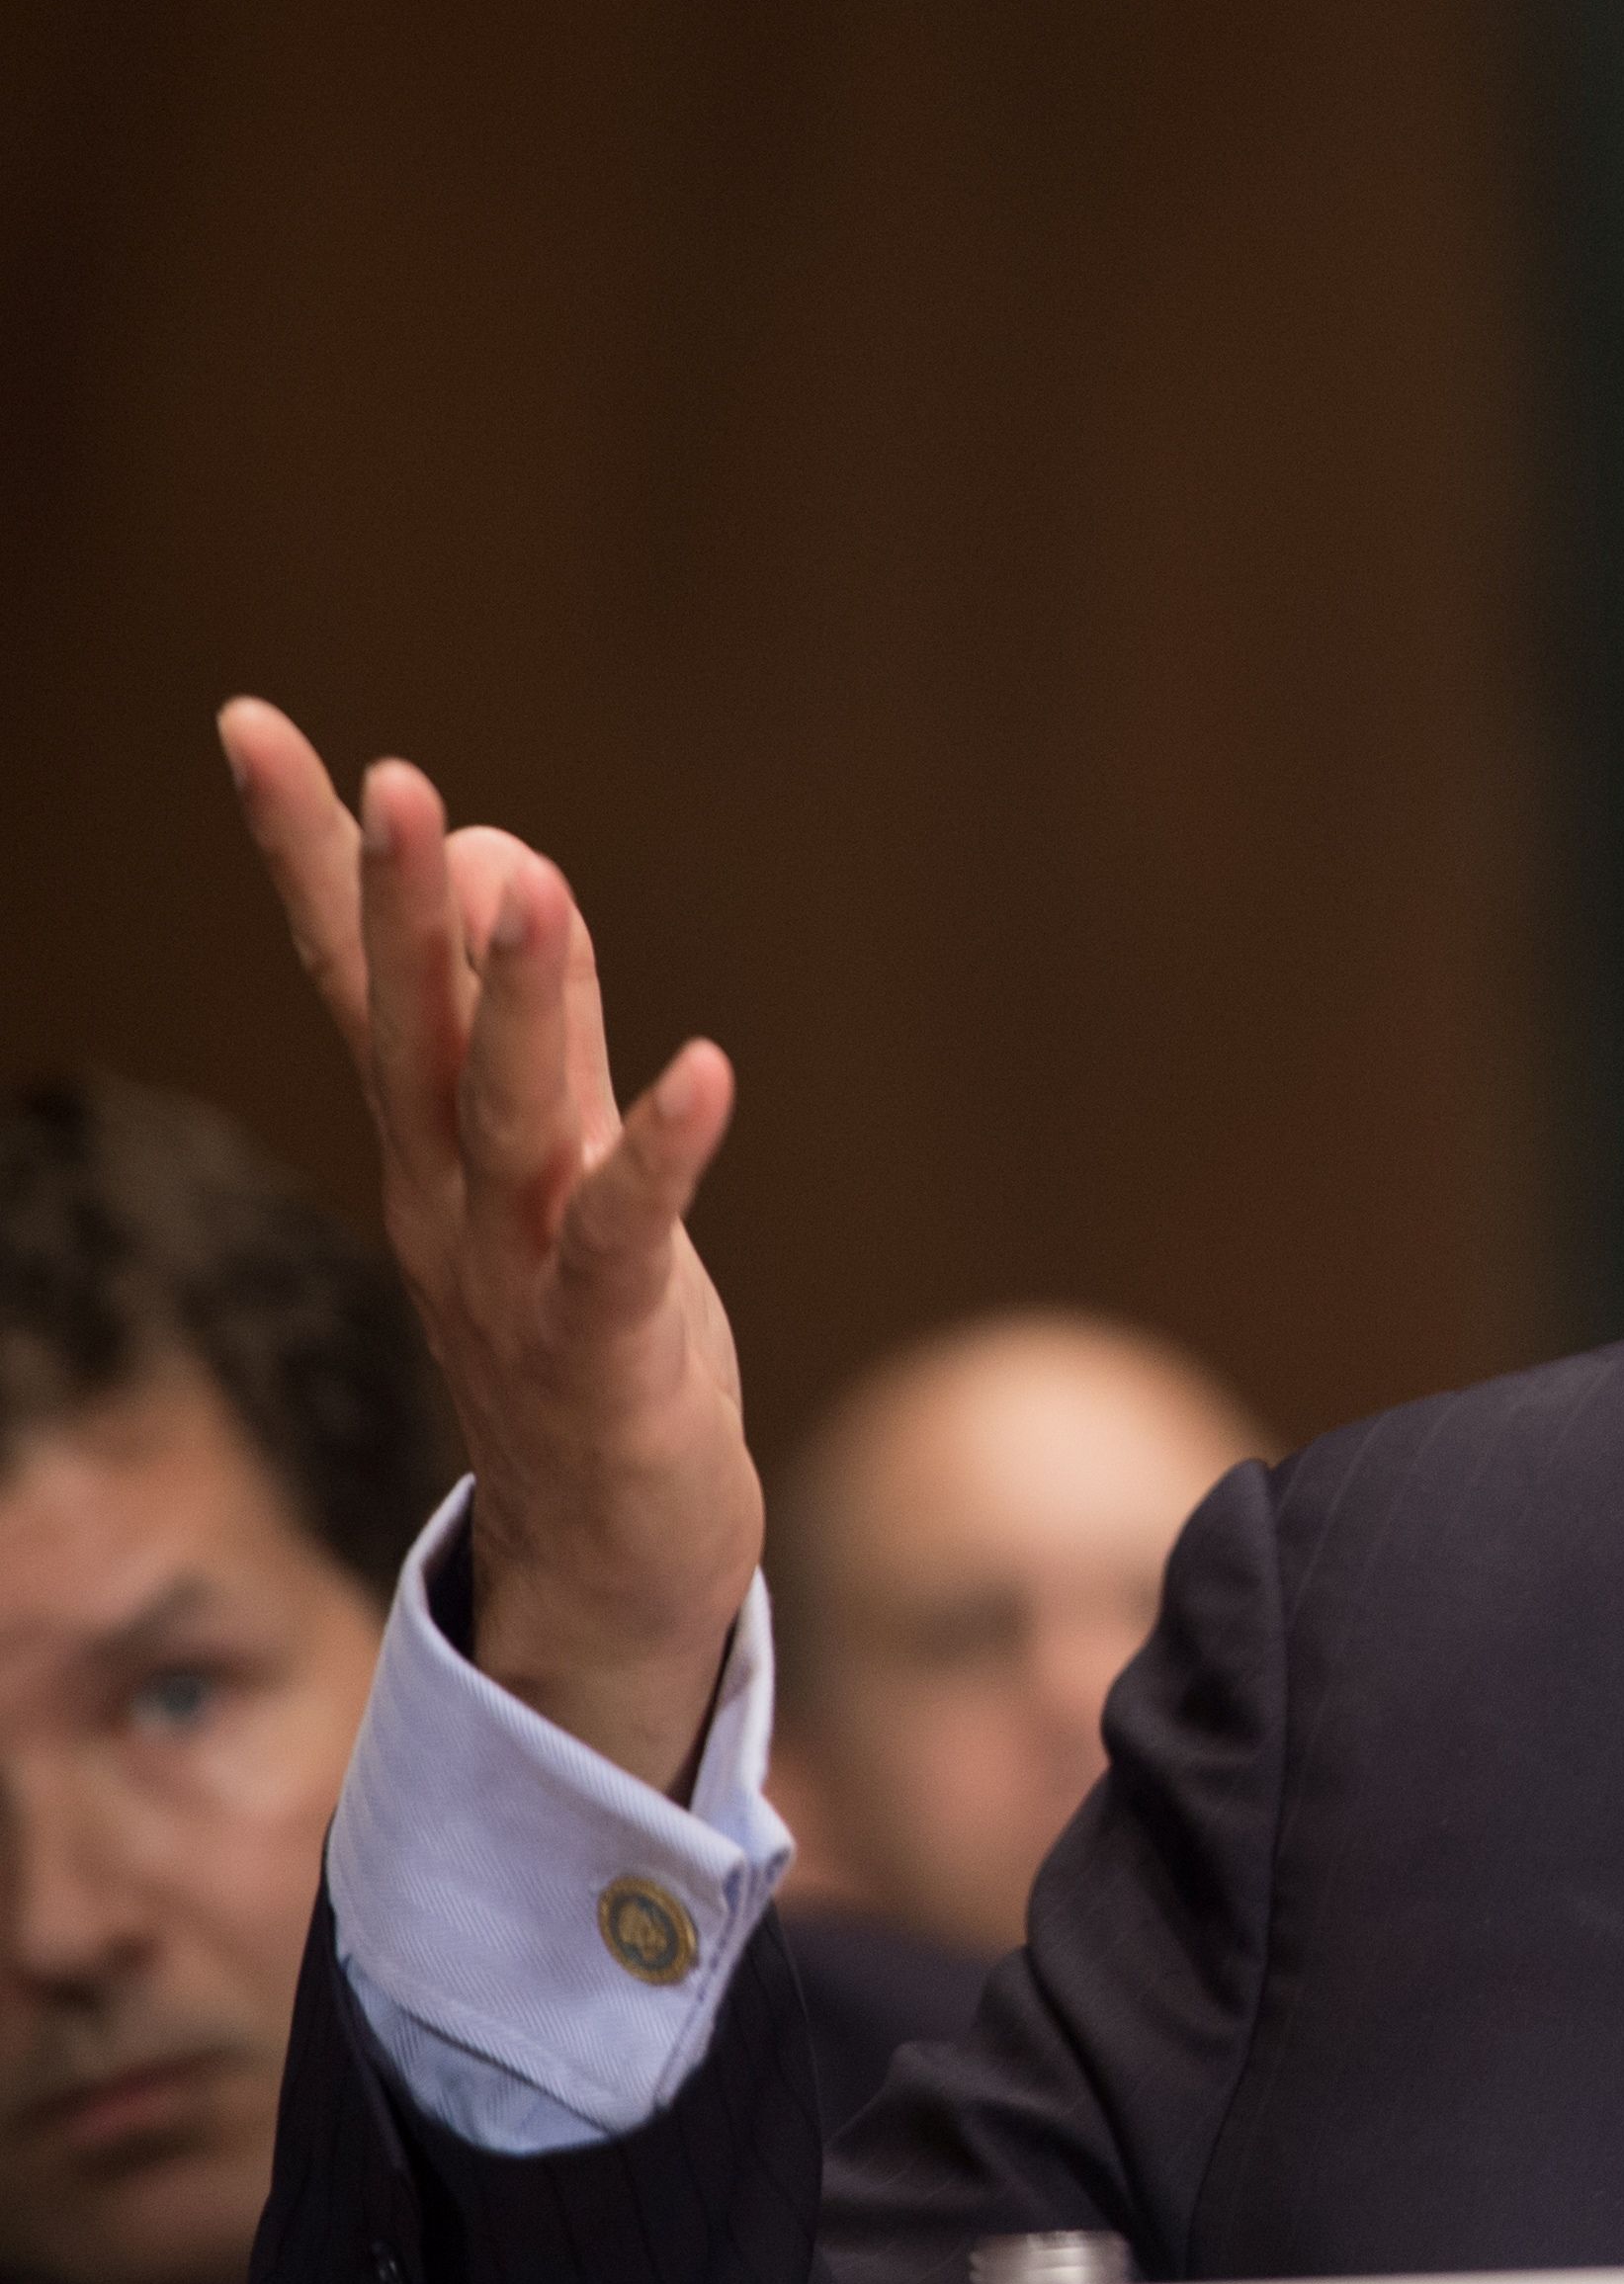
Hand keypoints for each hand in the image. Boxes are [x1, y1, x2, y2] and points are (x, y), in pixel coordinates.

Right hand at [218, 698, 757, 1795]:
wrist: (606, 1558)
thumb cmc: (588, 1340)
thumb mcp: (563, 1162)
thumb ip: (544, 1020)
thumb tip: (505, 859)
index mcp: (434, 1151)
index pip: (358, 978)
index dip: (309, 855)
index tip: (258, 725)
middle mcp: (453, 1204)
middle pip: (415, 1033)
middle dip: (399, 906)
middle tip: (392, 779)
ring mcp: (521, 1281)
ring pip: (509, 1121)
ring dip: (520, 1003)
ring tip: (528, 885)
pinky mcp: (610, 1353)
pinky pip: (629, 1242)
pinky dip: (662, 1156)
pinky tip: (706, 1071)